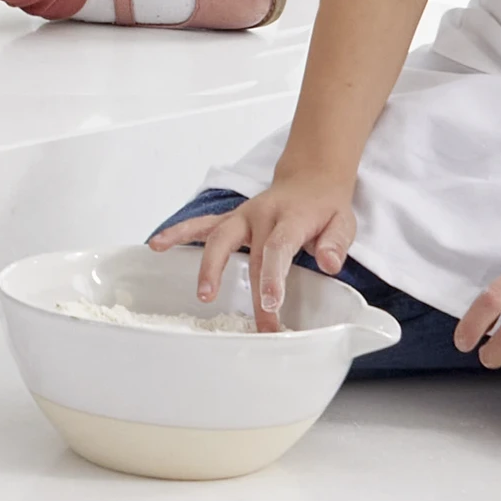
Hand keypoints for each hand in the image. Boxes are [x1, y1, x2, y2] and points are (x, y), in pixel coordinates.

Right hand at [152, 173, 358, 331]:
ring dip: (207, 266)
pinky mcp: (230, 219)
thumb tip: (328, 263)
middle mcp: (261, 215)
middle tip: (256, 323)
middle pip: (247, 252)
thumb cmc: (325, 207)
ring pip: (217, 238)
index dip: (273, 276)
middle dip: (248, 289)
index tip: (272, 304)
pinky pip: (202, 225)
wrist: (310, 178)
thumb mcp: (343, 222)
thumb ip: (335, 243)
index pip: (278, 248)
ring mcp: (242, 216)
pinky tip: (157, 245)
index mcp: (290, 219)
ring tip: (202, 293)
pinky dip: (178, 234)